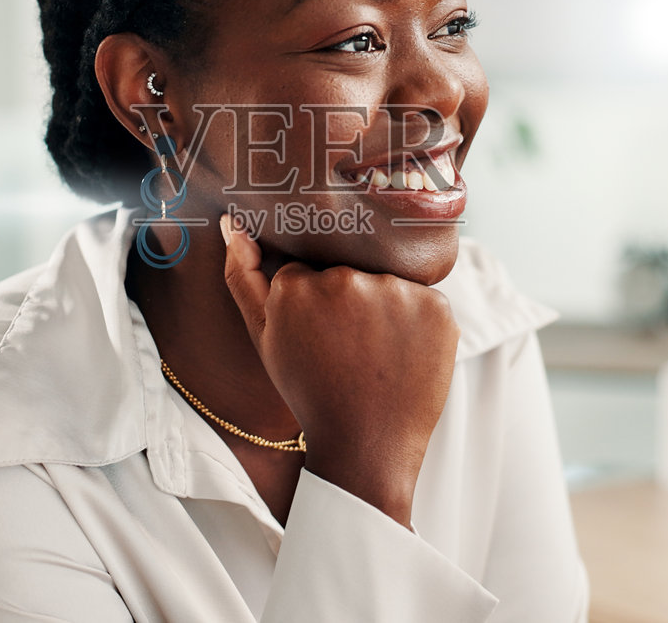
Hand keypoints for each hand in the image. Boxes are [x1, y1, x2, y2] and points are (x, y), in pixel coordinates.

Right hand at [220, 213, 460, 527]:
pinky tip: (403, 353)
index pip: (309, 270)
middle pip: (348, 270)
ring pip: (387, 281)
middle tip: (349, 348)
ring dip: (384, 308)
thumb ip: (244, 276)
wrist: (366, 445)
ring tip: (377, 352)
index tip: (319, 336)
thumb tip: (232, 223)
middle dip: (349, 302)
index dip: (314, 304)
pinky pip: (424, 298)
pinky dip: (417, 321)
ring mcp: (394, 292)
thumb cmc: (312, 391)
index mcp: (297, 285)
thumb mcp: (265, 337)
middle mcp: (345, 280)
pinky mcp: (435, 306)